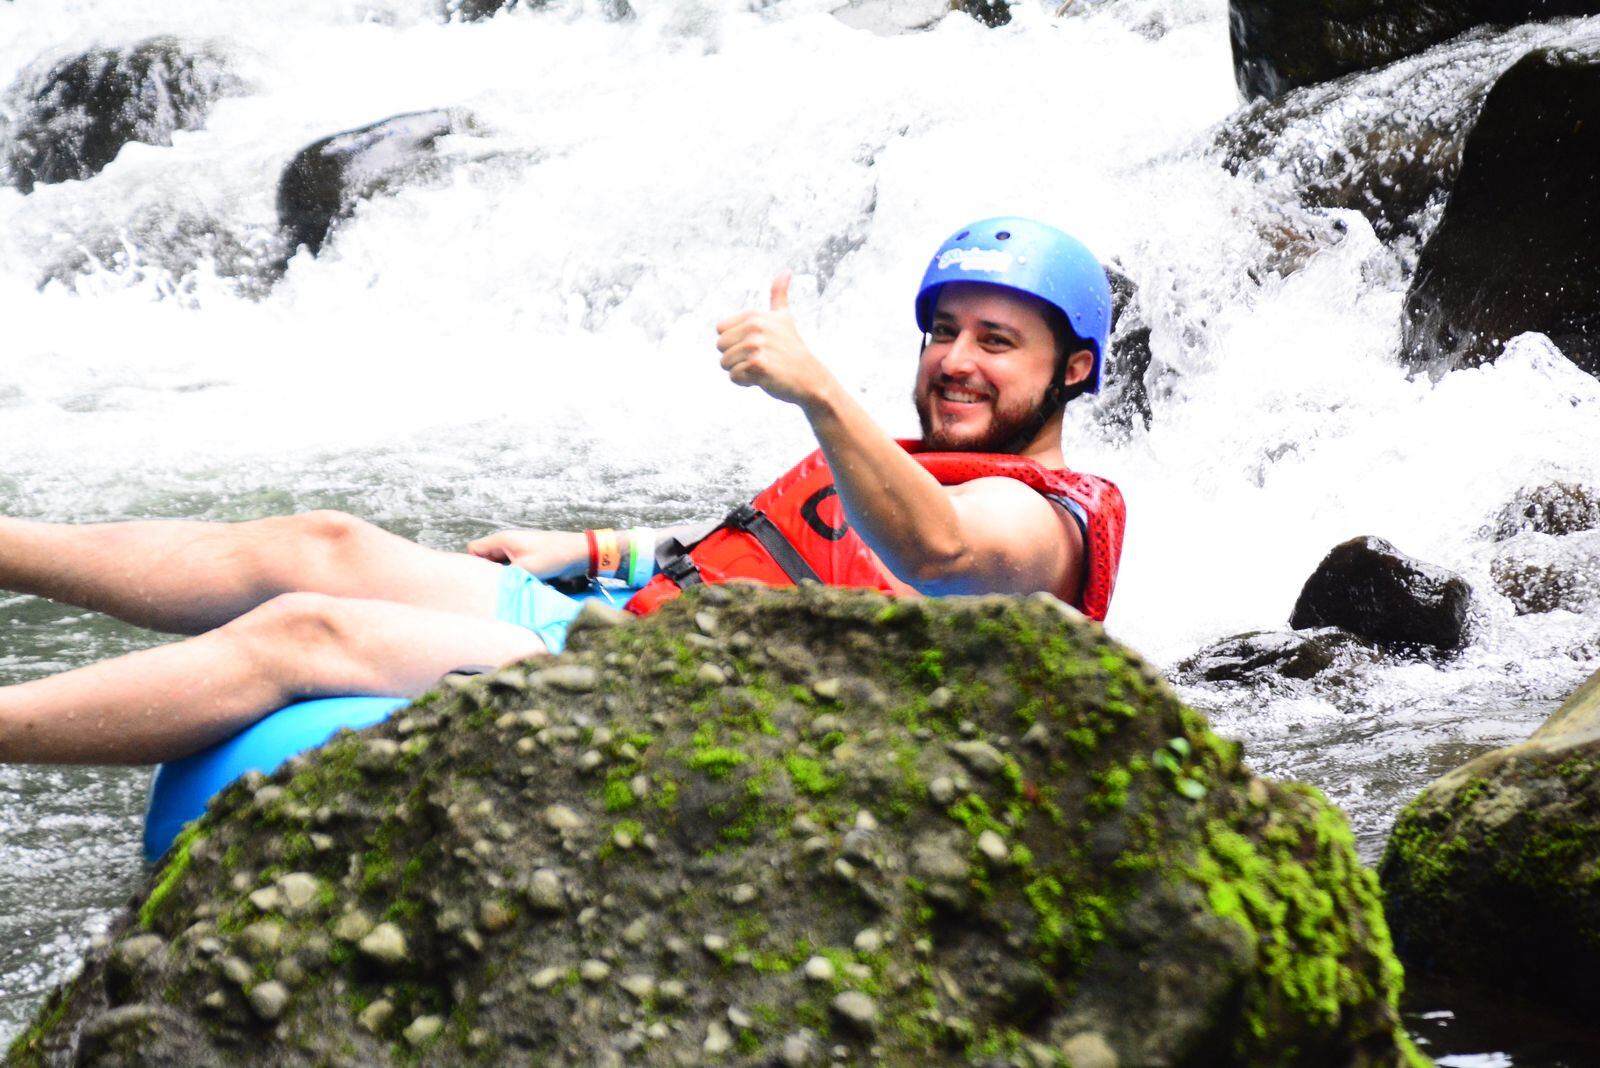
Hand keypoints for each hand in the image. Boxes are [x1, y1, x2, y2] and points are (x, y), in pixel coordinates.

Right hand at [466, 529, 587, 578]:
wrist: (578, 552)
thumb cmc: (552, 557)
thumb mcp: (524, 569)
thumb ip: (503, 575)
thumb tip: (488, 586)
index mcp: (502, 540)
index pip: (473, 549)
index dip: (473, 564)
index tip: (479, 579)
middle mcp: (506, 541)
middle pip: (485, 557)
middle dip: (487, 572)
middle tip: (493, 588)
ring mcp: (517, 548)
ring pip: (498, 563)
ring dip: (501, 574)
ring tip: (506, 588)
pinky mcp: (526, 555)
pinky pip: (511, 565)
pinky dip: (512, 574)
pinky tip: (517, 585)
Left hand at [716, 272, 839, 410]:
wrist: (809, 377)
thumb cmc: (792, 349)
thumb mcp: (785, 318)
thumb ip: (779, 295)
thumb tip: (786, 271)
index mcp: (754, 315)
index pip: (720, 331)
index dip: (734, 342)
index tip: (756, 345)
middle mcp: (755, 327)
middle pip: (720, 347)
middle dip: (735, 357)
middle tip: (759, 358)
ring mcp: (757, 345)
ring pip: (725, 363)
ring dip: (740, 370)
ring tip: (762, 368)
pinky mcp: (758, 365)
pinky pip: (734, 376)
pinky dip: (745, 382)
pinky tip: (763, 378)